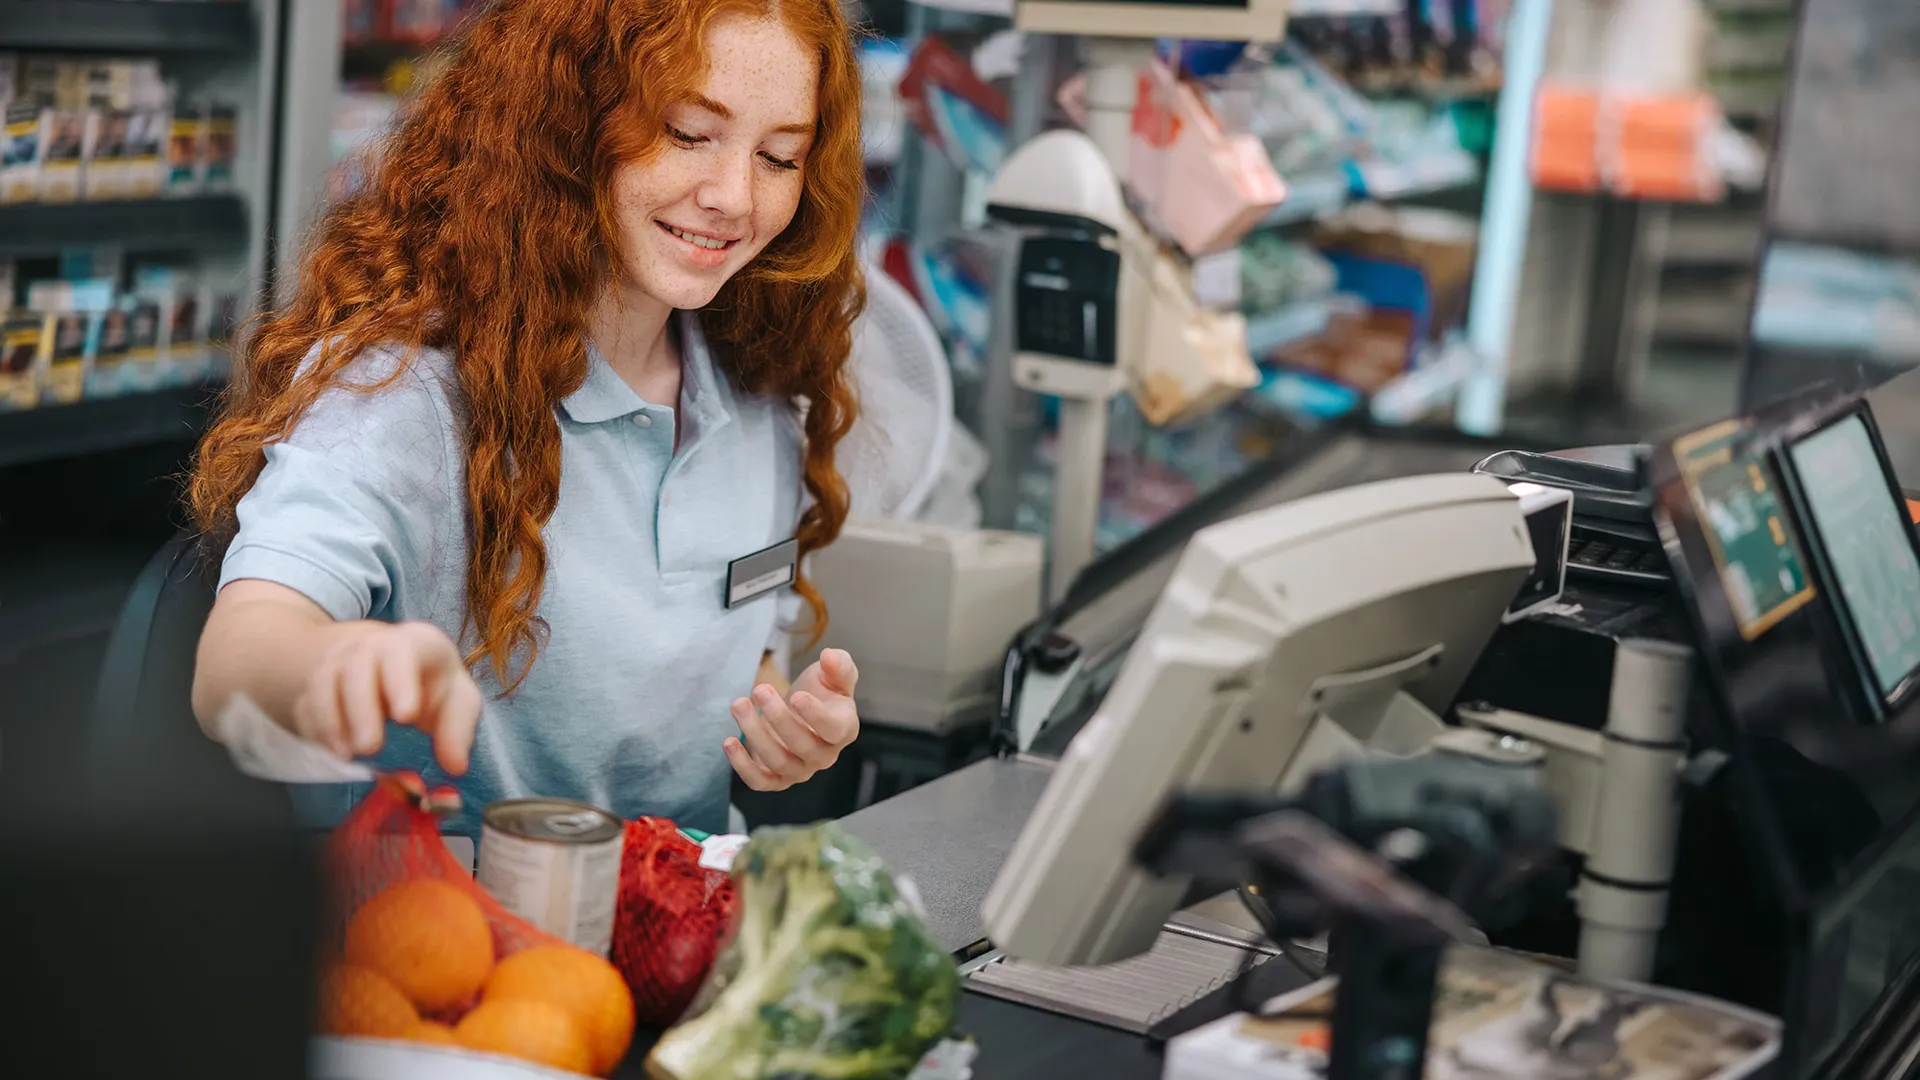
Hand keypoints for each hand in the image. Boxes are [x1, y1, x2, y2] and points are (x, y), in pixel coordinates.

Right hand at [293, 620, 482, 775]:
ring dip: (330, 721)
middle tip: (369, 747)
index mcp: (413, 643)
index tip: (406, 717)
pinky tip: (328, 752)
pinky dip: (313, 728)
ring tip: (345, 755)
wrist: (393, 665)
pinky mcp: (316, 684)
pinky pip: (305, 702)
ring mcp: (338, 661)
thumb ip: (457, 730)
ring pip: (322, 681)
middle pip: (356, 665)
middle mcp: (370, 645)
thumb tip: (456, 767)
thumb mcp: (458, 699)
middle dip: (360, 708)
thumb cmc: (432, 683)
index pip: (401, 651)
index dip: (400, 681)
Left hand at [725, 648, 860, 791]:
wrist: (803, 710)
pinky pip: (760, 781)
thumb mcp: (834, 674)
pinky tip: (729, 742)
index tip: (796, 696)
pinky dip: (742, 766)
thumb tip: (829, 656)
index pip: (833, 729)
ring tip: (739, 704)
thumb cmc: (822, 691)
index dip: (815, 716)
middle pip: (803, 745)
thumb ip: (838, 664)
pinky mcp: (777, 778)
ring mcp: (801, 770)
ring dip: (755, 734)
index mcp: (843, 729)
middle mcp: (825, 755)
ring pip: (778, 762)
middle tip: (759, 690)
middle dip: (778, 718)